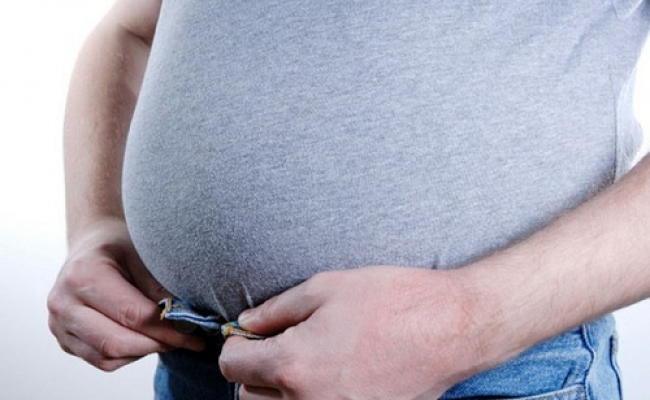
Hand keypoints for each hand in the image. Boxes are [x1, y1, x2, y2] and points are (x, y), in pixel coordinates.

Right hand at [47, 217, 204, 370]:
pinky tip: (144, 338)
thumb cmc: (120, 245)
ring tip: (166, 336)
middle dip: (157, 344)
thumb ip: (160, 288)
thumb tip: (187, 319)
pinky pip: (101, 359)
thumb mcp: (144, 255)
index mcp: (84, 275)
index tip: (194, 333)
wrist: (92, 244)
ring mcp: (59, 323)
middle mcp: (64, 302)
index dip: (167, 329)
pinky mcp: (64, 338)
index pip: (132, 314)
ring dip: (144, 351)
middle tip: (186, 339)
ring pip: (108, 356)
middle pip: (116, 342)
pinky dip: (128, 355)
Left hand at [219, 266, 496, 399]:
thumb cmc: (394, 301)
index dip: (236, 346)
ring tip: (306, 362)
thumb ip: (277, 310)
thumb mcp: (326, 288)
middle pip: (249, 397)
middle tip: (278, 346)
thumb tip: (247, 323)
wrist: (452, 328)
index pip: (233, 366)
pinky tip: (331, 377)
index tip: (248, 337)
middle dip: (255, 371)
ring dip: (279, 392)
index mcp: (295, 366)